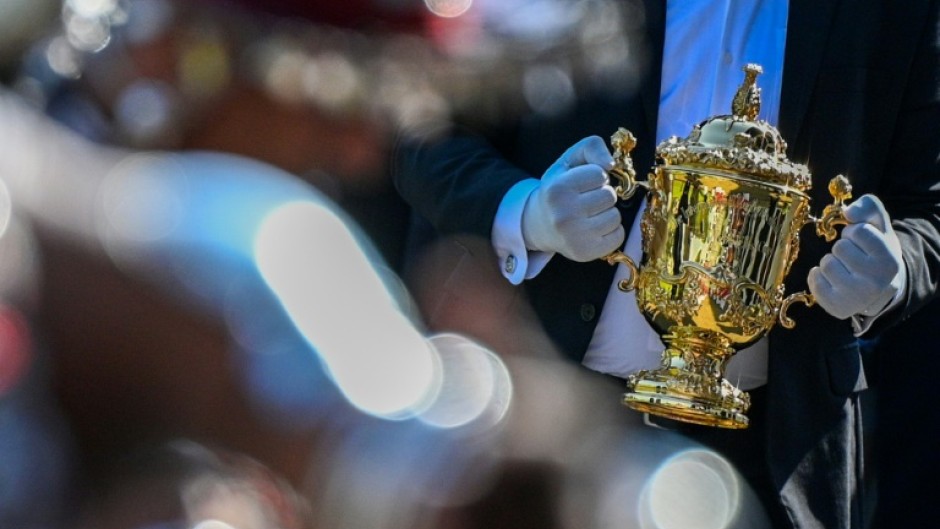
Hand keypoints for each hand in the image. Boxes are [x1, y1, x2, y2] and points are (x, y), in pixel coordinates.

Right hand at [521, 136, 623, 261]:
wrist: (538, 225)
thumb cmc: (558, 189)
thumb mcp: (569, 161)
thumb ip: (591, 147)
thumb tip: (610, 164)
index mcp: (557, 189)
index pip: (600, 174)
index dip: (595, 177)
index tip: (581, 184)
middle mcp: (563, 214)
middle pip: (610, 196)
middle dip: (602, 195)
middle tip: (584, 201)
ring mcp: (574, 237)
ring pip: (615, 217)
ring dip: (607, 213)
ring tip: (588, 215)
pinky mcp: (585, 253)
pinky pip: (618, 236)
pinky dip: (611, 231)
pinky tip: (593, 229)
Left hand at [808, 194, 905, 319]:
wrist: (880, 288)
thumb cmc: (875, 250)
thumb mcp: (879, 224)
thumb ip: (868, 206)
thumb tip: (848, 212)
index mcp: (889, 260)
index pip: (858, 231)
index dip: (855, 233)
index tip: (862, 242)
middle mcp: (875, 281)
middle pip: (839, 248)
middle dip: (842, 248)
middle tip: (853, 257)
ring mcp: (856, 297)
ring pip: (825, 264)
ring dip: (831, 262)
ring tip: (844, 268)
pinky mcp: (838, 307)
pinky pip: (814, 280)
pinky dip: (818, 276)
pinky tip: (832, 280)